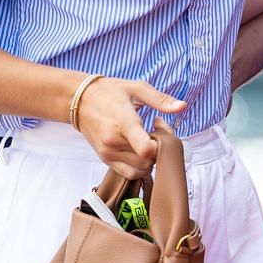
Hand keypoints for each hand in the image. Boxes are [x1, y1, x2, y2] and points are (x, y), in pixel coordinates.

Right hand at [73, 77, 187, 179]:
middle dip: (157, 151)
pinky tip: (138, 149)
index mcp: (123, 123)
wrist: (80, 100)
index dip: (160, 146)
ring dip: (149, 160)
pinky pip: (129, 173)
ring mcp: (108, 153)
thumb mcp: (137, 88)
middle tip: (155, 133)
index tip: (158, 129)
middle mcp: (114, 142)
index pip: (146, 149)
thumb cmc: (109, 92)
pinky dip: (139, 166)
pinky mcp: (105, 159)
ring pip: (139, 171)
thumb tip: (182, 106)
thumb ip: (161, 100)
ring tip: (146, 141)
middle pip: (147, 162)